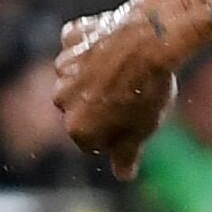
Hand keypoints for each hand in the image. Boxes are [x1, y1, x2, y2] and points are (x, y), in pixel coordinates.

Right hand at [53, 0, 181, 176]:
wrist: (150, 40)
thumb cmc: (149, 90)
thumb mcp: (143, 130)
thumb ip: (127, 155)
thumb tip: (122, 175)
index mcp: (78, 128)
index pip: (93, 141)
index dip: (115, 134)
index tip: (134, 121)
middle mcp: (61, 99)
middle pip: (80, 109)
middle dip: (100, 105)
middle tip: (133, 94)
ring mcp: (63, 66)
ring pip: (78, 77)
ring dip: (95, 76)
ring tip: (127, 70)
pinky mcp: (71, 36)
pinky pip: (78, 45)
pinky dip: (92, 45)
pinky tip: (115, 44)